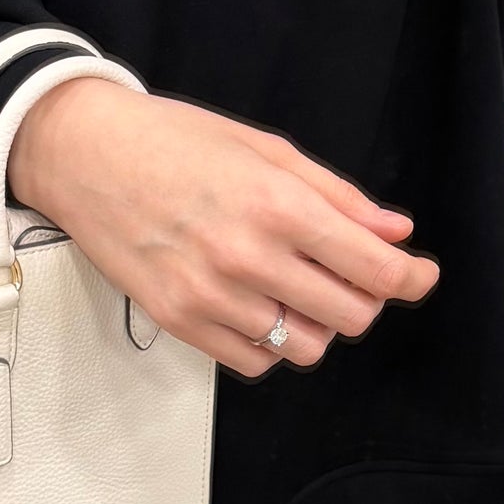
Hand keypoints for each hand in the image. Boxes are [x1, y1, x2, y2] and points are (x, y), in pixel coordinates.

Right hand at [8, 78, 438, 379]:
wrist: (84, 155)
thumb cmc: (174, 141)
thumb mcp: (265, 149)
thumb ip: (337, 196)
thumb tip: (394, 232)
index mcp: (278, 205)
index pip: (374, 269)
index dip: (411, 277)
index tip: (419, 275)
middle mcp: (249, 257)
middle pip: (350, 316)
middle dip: (363, 298)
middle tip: (347, 274)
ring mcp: (211, 297)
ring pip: (305, 347)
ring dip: (315, 323)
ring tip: (295, 288)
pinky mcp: (180, 322)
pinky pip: (255, 362)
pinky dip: (270, 343)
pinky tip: (258, 307)